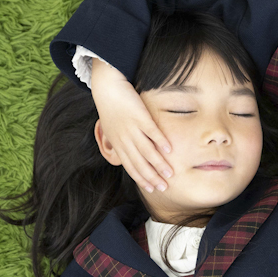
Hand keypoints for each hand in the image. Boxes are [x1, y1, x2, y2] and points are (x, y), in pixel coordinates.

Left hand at [90, 59, 173, 192]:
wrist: (107, 88)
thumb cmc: (112, 107)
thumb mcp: (111, 127)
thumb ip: (119, 140)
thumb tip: (126, 150)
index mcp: (118, 143)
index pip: (130, 167)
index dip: (141, 179)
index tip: (152, 189)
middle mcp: (124, 139)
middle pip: (139, 163)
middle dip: (152, 177)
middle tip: (164, 187)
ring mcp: (132, 128)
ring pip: (146, 151)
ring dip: (159, 164)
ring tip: (170, 173)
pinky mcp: (139, 116)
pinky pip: (151, 132)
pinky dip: (160, 141)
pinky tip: (169, 150)